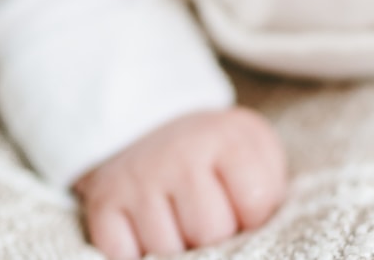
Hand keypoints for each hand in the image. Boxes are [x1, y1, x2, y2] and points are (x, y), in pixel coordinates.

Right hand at [73, 107, 286, 256]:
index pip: (256, 202)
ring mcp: (138, 179)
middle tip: (209, 219)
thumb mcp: (255, 151)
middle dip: (216, 237)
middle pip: (211, 232)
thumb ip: (270, 187)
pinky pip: (124, 257)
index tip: (242, 204)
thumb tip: (260, 231)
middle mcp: (179, 154)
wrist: (149, 126)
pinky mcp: (103, 202)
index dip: (254, 216)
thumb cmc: (214, 155)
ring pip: (168, 252)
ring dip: (177, 250)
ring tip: (180, 224)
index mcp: (226, 138)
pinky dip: (137, 256)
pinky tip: (148, 234)